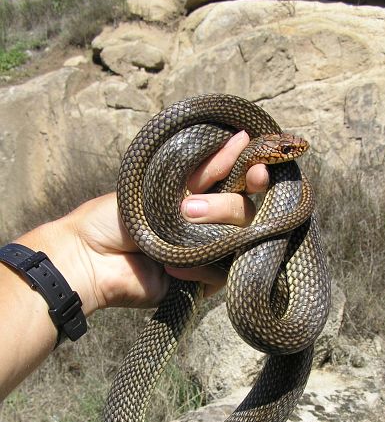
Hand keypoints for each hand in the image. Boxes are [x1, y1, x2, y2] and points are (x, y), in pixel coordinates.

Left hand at [20, 131, 268, 314]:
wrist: (90, 257)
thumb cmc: (116, 215)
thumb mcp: (161, 183)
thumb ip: (203, 169)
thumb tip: (243, 139)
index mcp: (200, 196)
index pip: (240, 184)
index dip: (253, 176)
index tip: (257, 170)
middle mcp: (209, 224)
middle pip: (244, 212)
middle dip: (222, 206)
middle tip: (188, 208)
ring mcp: (207, 253)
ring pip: (239, 241)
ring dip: (213, 232)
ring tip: (181, 226)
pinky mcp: (202, 283)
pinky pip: (220, 274)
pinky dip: (200, 267)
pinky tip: (173, 265)